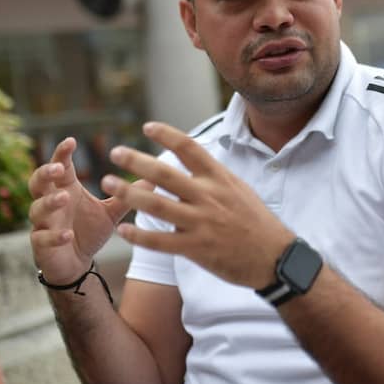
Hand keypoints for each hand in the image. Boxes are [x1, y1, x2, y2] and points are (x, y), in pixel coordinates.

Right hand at [28, 137, 148, 283]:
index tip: (71, 141)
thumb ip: (126, 196)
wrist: (77, 263)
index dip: (62, 153)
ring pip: (37, 209)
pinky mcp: (41, 245)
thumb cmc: (89, 231)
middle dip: (45, 173)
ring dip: (49, 202)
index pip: (60, 166)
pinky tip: (67, 234)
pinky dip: (54, 236)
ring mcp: (43, 224)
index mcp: (66, 189)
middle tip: (58, 168)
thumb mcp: (111, 212)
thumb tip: (154, 178)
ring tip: (63, 198)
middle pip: (37, 182)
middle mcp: (51, 203)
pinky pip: (42, 238)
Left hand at [101, 122, 293, 289]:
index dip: (167, 134)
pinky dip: (139, 235)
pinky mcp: (196, 248)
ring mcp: (201, 222)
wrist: (275, 257)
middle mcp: (208, 196)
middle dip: (135, 161)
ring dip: (127, 193)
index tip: (147, 127)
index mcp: (220, 178)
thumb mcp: (240, 190)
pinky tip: (123, 229)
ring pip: (156, 204)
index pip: (190, 148)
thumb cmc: (257, 222)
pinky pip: (160, 241)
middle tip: (115, 152)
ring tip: (108, 183)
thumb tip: (193, 159)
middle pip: (164, 173)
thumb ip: (214, 177)